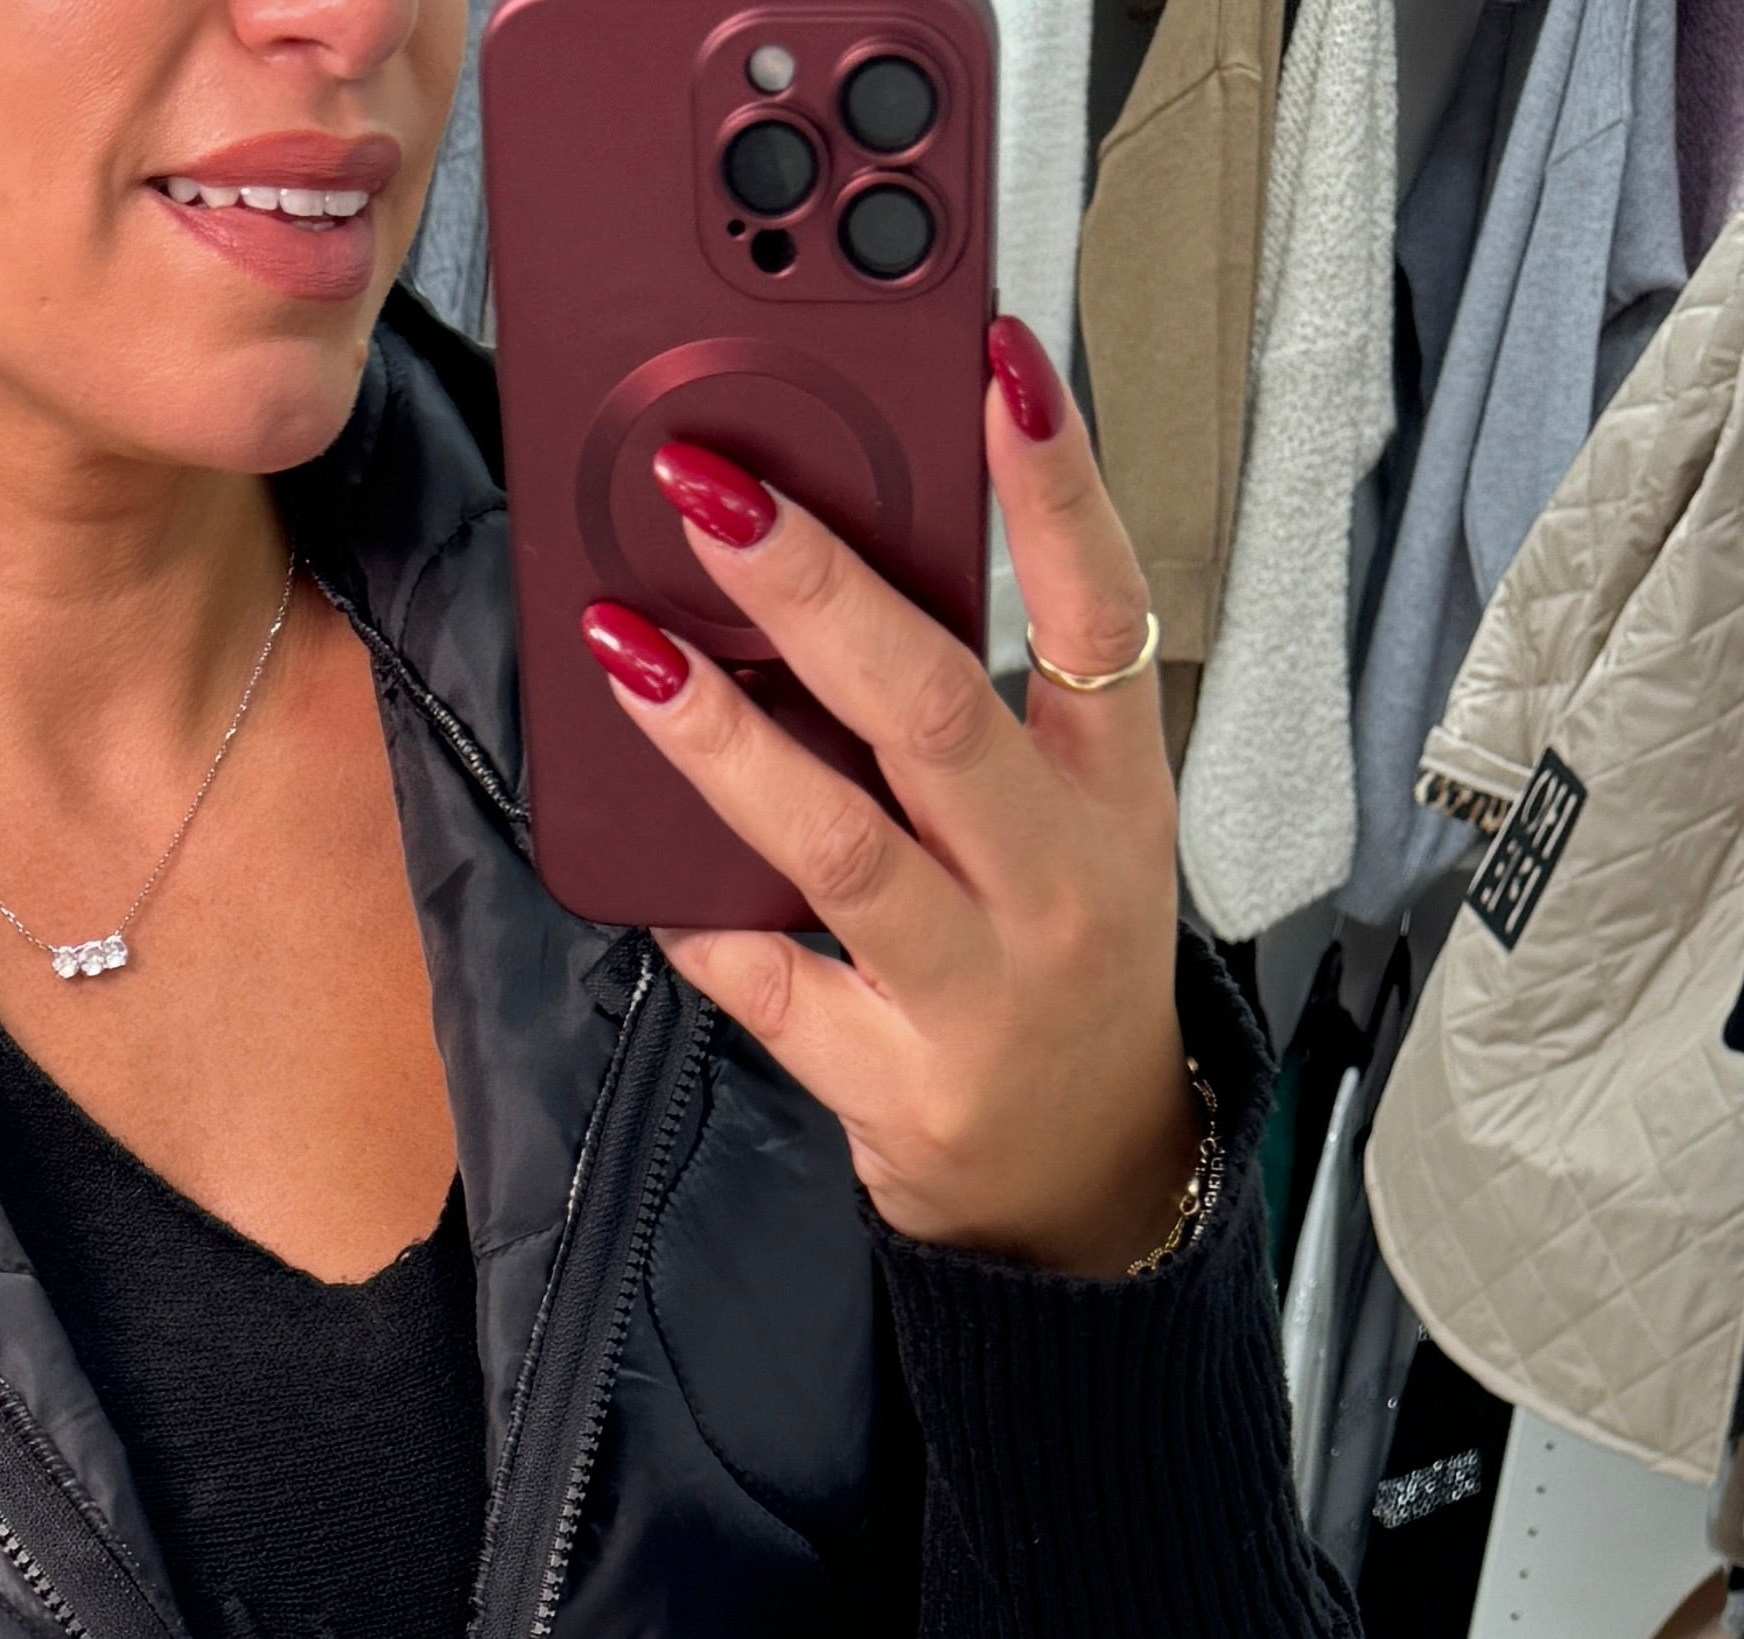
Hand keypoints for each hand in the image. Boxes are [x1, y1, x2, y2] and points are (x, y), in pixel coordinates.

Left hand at [578, 319, 1193, 1281]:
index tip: (993, 358)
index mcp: (1115, 789)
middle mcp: (1057, 882)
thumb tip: (848, 539)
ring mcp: (977, 990)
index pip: (1100, 609)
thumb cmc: (1060, 955)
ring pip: (839, 847)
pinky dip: (704, 920)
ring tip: (628, 644)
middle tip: (716, 488)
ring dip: (721, 739)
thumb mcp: (1073, 816)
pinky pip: (775, 988)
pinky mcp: (898, 1083)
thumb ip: (986, 699)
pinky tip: (641, 862)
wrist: (1085, 1174)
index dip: (1053, 483)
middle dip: (818, 588)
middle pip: (934, 712)